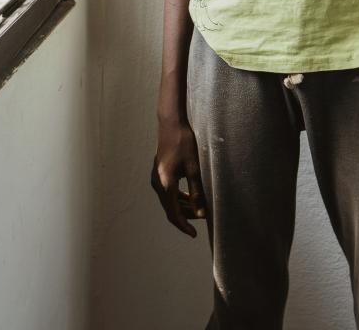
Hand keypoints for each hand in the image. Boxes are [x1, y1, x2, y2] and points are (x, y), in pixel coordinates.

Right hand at [150, 119, 205, 236]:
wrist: (171, 125)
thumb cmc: (184, 144)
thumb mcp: (194, 169)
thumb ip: (196, 192)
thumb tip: (200, 213)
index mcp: (166, 184)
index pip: (173, 213)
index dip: (184, 226)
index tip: (194, 234)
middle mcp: (157, 184)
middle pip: (170, 208)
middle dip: (186, 216)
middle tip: (202, 218)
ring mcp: (156, 179)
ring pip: (169, 201)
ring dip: (182, 207)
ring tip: (198, 209)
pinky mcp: (158, 174)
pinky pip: (167, 192)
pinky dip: (178, 198)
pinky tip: (189, 197)